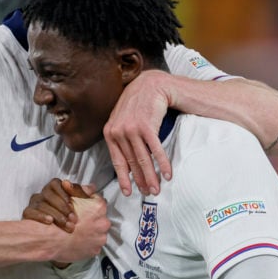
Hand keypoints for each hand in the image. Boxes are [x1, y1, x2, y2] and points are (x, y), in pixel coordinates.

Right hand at [23, 179, 91, 232]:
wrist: (56, 243)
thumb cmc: (70, 221)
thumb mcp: (81, 207)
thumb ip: (85, 196)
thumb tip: (91, 188)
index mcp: (53, 190)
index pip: (55, 184)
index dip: (64, 193)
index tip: (72, 204)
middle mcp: (42, 195)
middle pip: (48, 194)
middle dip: (62, 207)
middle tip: (74, 219)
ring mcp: (33, 204)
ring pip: (40, 203)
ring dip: (55, 214)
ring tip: (67, 225)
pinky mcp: (27, 214)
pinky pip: (29, 211)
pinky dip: (40, 216)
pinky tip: (50, 222)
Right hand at [50, 193, 108, 265]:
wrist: (51, 239)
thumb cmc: (59, 216)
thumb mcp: (70, 197)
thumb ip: (81, 190)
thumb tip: (91, 186)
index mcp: (99, 207)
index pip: (98, 202)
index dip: (89, 205)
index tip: (82, 208)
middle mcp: (104, 222)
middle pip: (100, 218)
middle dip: (92, 219)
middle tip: (79, 221)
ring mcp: (101, 238)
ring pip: (98, 231)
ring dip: (91, 231)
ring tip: (78, 232)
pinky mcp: (95, 250)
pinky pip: (94, 244)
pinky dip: (87, 242)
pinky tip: (78, 241)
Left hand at [103, 69, 172, 196]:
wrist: (150, 85)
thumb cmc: (137, 104)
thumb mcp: (122, 119)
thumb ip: (120, 138)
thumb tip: (125, 161)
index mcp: (110, 132)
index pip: (117, 161)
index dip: (123, 178)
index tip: (128, 192)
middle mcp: (119, 132)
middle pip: (132, 163)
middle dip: (140, 181)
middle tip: (147, 193)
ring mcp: (132, 129)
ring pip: (143, 159)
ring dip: (151, 177)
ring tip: (157, 189)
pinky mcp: (147, 126)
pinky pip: (156, 150)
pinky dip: (162, 164)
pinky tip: (167, 174)